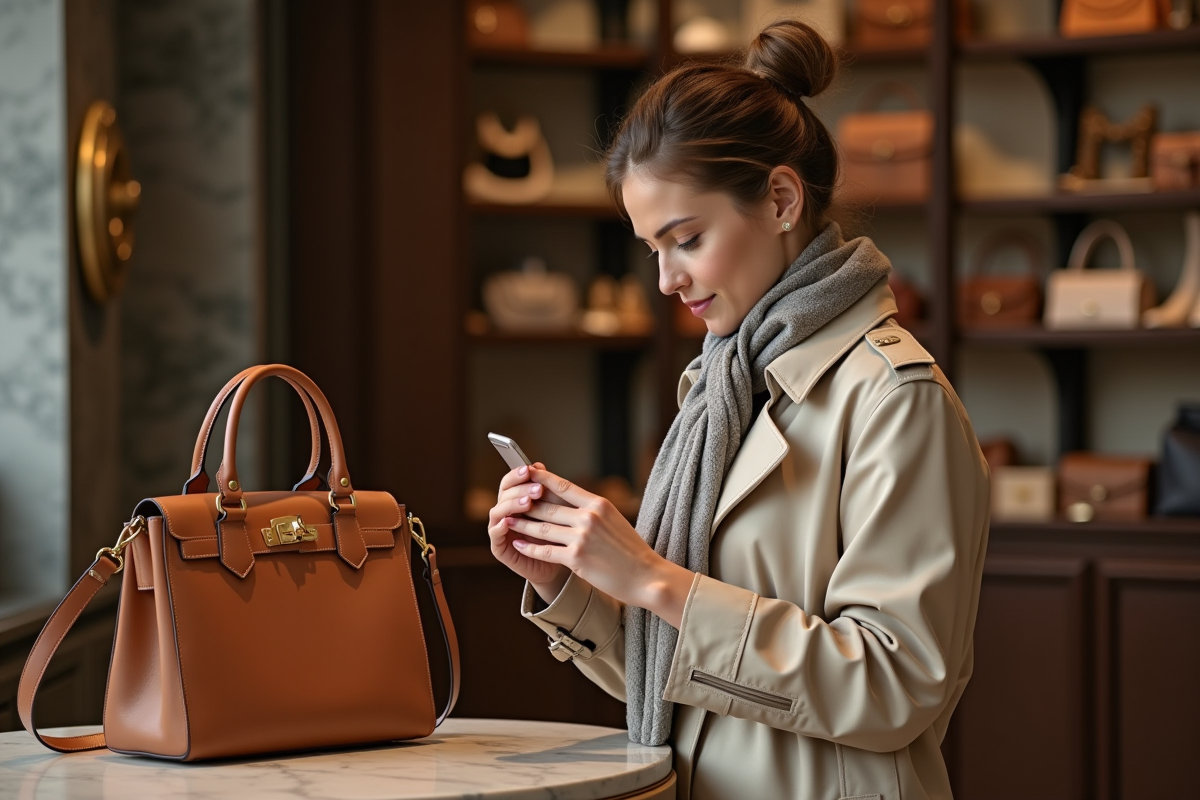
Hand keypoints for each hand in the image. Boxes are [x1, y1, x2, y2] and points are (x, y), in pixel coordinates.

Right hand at [487, 463, 569, 598]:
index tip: (531, 469)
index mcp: (516, 499)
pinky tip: (510, 521)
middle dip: (520, 489)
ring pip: (498, 511)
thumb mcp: (556, 509)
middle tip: (537, 489)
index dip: (518, 474)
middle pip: (504, 493)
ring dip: (512, 505)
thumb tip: (539, 465)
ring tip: (528, 503)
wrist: (558, 564)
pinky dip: (500, 526)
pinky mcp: (498, 547)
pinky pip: (495, 533)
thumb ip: (547, 489)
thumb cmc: (557, 534)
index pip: (511, 481)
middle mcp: (505, 512)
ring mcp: (500, 529)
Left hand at [502, 466, 694, 627]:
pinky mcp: (576, 558)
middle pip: (547, 506)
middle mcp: (589, 517)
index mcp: (599, 504)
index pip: (563, 485)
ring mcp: (582, 537)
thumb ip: (592, 510)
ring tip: (507, 521)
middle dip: (526, 504)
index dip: (541, 478)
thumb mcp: (615, 520)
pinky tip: (518, 544)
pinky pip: (544, 550)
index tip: (527, 471)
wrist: (647, 576)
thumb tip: (570, 501)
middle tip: (509, 501)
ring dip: (522, 525)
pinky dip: (528, 547)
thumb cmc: (631, 551)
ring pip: (542, 528)